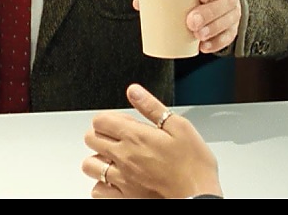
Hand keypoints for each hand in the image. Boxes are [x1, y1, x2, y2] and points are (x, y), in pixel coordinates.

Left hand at [82, 83, 221, 198]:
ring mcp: (121, 179)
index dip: (109, 118)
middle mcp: (123, 157)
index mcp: (136, 137)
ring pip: (89, 165)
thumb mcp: (180, 127)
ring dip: (98, 159)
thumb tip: (134, 91)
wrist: (198, 196)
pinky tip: (115, 179)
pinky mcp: (123, 197)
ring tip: (114, 158)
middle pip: (90, 138)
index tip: (122, 122)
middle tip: (117, 137)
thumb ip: (152, 107)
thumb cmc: (193, 164)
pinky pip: (98, 190)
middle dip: (100, 134)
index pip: (100, 120)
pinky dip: (102, 184)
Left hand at [130, 0, 243, 53]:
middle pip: (228, 1)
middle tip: (191, 21)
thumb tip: (139, 3)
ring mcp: (234, 8)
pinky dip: (217, 42)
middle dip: (210, 13)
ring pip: (230, 19)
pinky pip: (229, 35)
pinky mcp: (232, 24)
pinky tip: (204, 47)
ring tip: (196, 35)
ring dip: (214, 29)